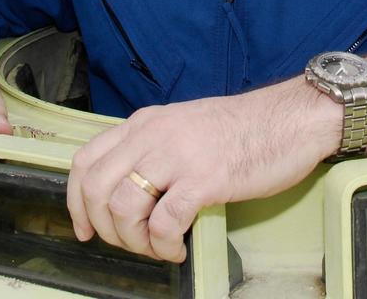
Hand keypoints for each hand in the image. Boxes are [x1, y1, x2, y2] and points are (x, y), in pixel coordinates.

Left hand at [66, 78, 338, 262]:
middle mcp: (152, 136)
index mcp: (144, 123)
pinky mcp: (204, 179)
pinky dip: (163, 245)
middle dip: (104, 228)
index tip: (85, 227)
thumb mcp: (182, 126)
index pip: (85, 161)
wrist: (290, 119)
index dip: (76, 202)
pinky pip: (163, 222)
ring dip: (134, 241)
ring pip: (122, 208)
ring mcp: (177, 156)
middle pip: (95, 188)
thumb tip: (128, 186)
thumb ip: (152, 147)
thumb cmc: (242, 128)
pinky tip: (178, 248)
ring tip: (157, 247)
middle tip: (128, 244)